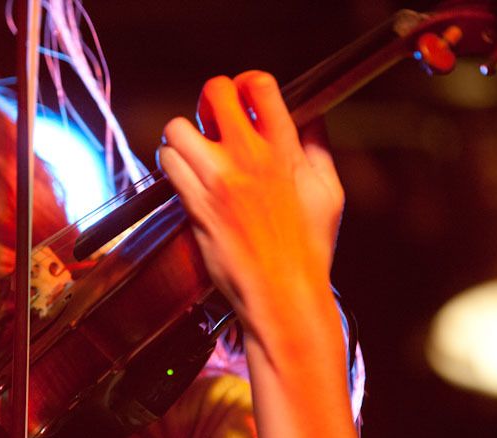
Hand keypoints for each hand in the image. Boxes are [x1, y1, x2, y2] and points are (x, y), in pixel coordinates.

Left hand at [157, 71, 343, 331]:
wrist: (283, 294)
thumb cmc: (308, 250)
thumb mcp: (329, 193)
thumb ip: (318, 148)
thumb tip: (311, 118)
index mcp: (286, 150)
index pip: (259, 86)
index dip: (246, 84)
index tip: (243, 98)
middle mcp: (250, 158)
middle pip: (215, 92)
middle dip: (210, 100)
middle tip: (212, 120)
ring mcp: (218, 180)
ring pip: (178, 127)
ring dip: (183, 135)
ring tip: (194, 152)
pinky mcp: (195, 203)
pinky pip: (167, 162)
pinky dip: (170, 163)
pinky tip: (185, 176)